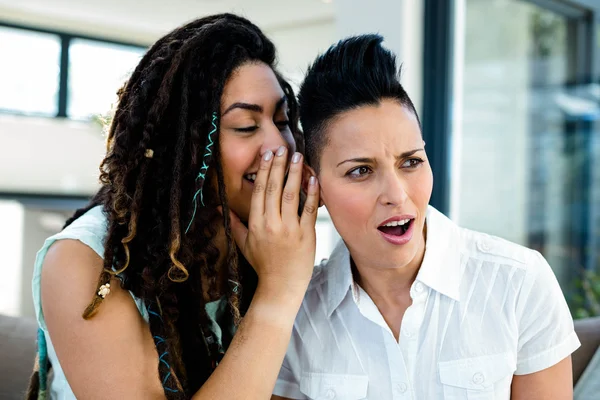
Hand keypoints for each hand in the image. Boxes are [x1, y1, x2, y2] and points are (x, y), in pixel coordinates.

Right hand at [229, 146, 318, 294]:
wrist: (280, 286)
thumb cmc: (262, 264)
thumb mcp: (244, 244)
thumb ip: (234, 224)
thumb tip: (221, 208)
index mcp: (256, 224)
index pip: (259, 191)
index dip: (264, 171)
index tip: (267, 156)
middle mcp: (271, 224)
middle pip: (274, 188)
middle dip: (278, 166)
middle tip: (282, 148)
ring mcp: (290, 229)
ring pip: (291, 195)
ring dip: (294, 173)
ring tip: (298, 156)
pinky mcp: (306, 235)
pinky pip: (310, 209)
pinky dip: (312, 193)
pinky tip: (313, 178)